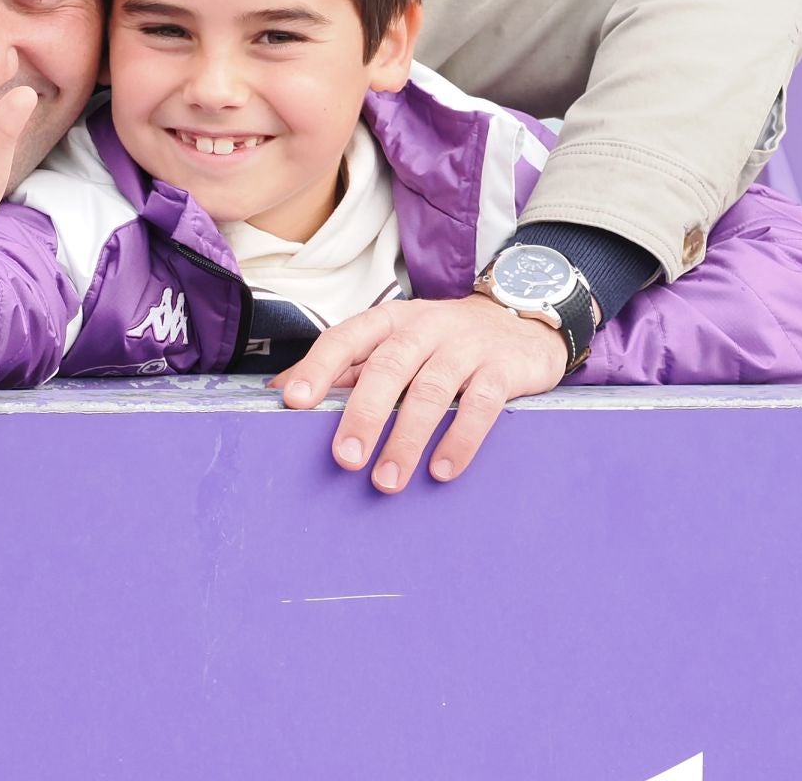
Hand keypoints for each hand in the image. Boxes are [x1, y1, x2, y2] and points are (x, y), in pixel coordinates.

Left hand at [273, 292, 567, 491]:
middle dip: (363, 415)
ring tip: (387, 480)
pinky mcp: (503, 368)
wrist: (521, 321)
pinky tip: (443, 470)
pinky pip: (480, 404)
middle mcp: (424, 328)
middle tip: (346, 459)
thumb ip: (347, 367)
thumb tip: (280, 392)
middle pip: (387, 367)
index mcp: (389, 322)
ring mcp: (465, 346)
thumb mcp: (394, 344)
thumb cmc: (442, 342)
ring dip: (406, 438)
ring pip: (429, 391)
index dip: (319, 367)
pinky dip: (460, 439)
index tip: (294, 401)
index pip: (346, 338)